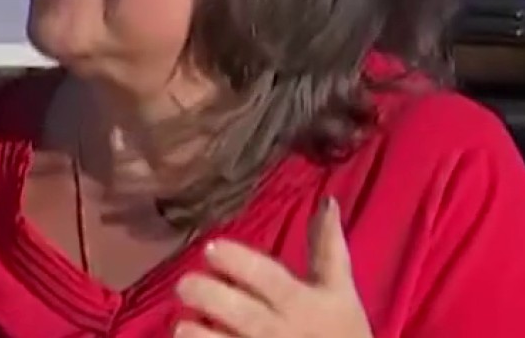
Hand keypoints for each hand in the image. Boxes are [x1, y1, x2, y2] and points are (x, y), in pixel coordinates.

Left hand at [175, 198, 371, 337]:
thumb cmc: (344, 332)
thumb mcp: (340, 291)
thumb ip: (328, 248)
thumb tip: (327, 200)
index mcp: (303, 302)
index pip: (268, 277)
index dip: (238, 262)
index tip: (211, 248)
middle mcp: (282, 329)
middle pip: (241, 312)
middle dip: (209, 296)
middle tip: (184, 284)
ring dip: (201, 335)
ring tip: (180, 326)